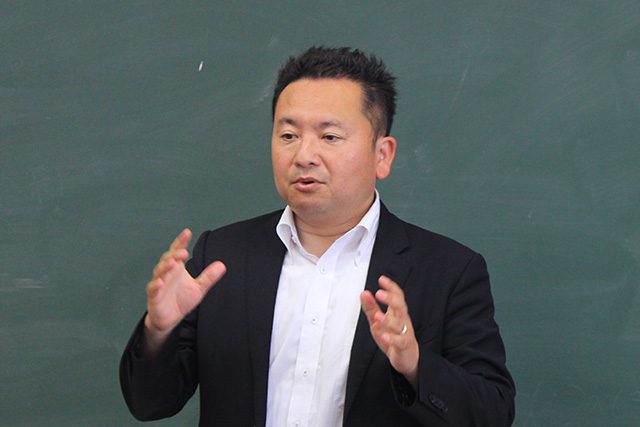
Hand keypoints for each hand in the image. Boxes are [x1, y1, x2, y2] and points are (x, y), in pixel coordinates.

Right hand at [142, 229, 225, 354]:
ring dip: (165, 266)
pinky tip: (160, 282)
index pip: (178, 251)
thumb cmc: (181, 300)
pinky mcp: (154, 297)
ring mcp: (159, 284)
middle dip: (175, 254)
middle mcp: (167, 273)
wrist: (170, 319)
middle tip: (183, 252)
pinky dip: (155, 285)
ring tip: (173, 263)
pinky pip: (153, 289)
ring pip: (159, 271)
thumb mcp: (199, 288)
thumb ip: (209, 276)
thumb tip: (222, 265)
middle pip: (168, 259)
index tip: (187, 232)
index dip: (182, 241)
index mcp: (177, 268)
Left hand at [360, 276, 418, 387]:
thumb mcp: (378, 321)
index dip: (391, 287)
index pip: (397, 296)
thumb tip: (364, 293)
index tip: (382, 279)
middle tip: (379, 293)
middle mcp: (403, 320)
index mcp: (397, 312)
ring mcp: (404, 332)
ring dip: (388, 319)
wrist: (407, 358)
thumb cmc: (393, 337)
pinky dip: (392, 338)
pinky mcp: (404, 346)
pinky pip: (400, 341)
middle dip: (391, 298)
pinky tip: (384, 336)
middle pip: (400, 306)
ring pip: (399, 324)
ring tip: (378, 316)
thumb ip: (371, 308)